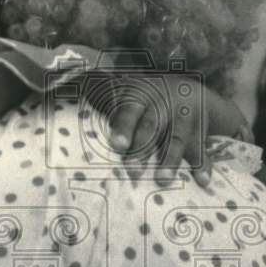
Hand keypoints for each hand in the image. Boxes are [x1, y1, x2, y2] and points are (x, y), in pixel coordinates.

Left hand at [91, 73, 211, 186]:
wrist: (190, 87)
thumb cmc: (144, 97)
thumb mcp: (125, 88)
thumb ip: (100, 91)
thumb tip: (62, 84)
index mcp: (140, 94)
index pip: (130, 110)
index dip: (124, 127)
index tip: (117, 145)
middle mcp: (163, 103)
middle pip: (152, 127)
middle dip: (142, 149)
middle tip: (132, 172)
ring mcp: (183, 116)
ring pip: (176, 139)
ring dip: (170, 160)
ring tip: (162, 181)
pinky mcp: (200, 129)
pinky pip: (202, 148)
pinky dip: (204, 166)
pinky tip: (203, 182)